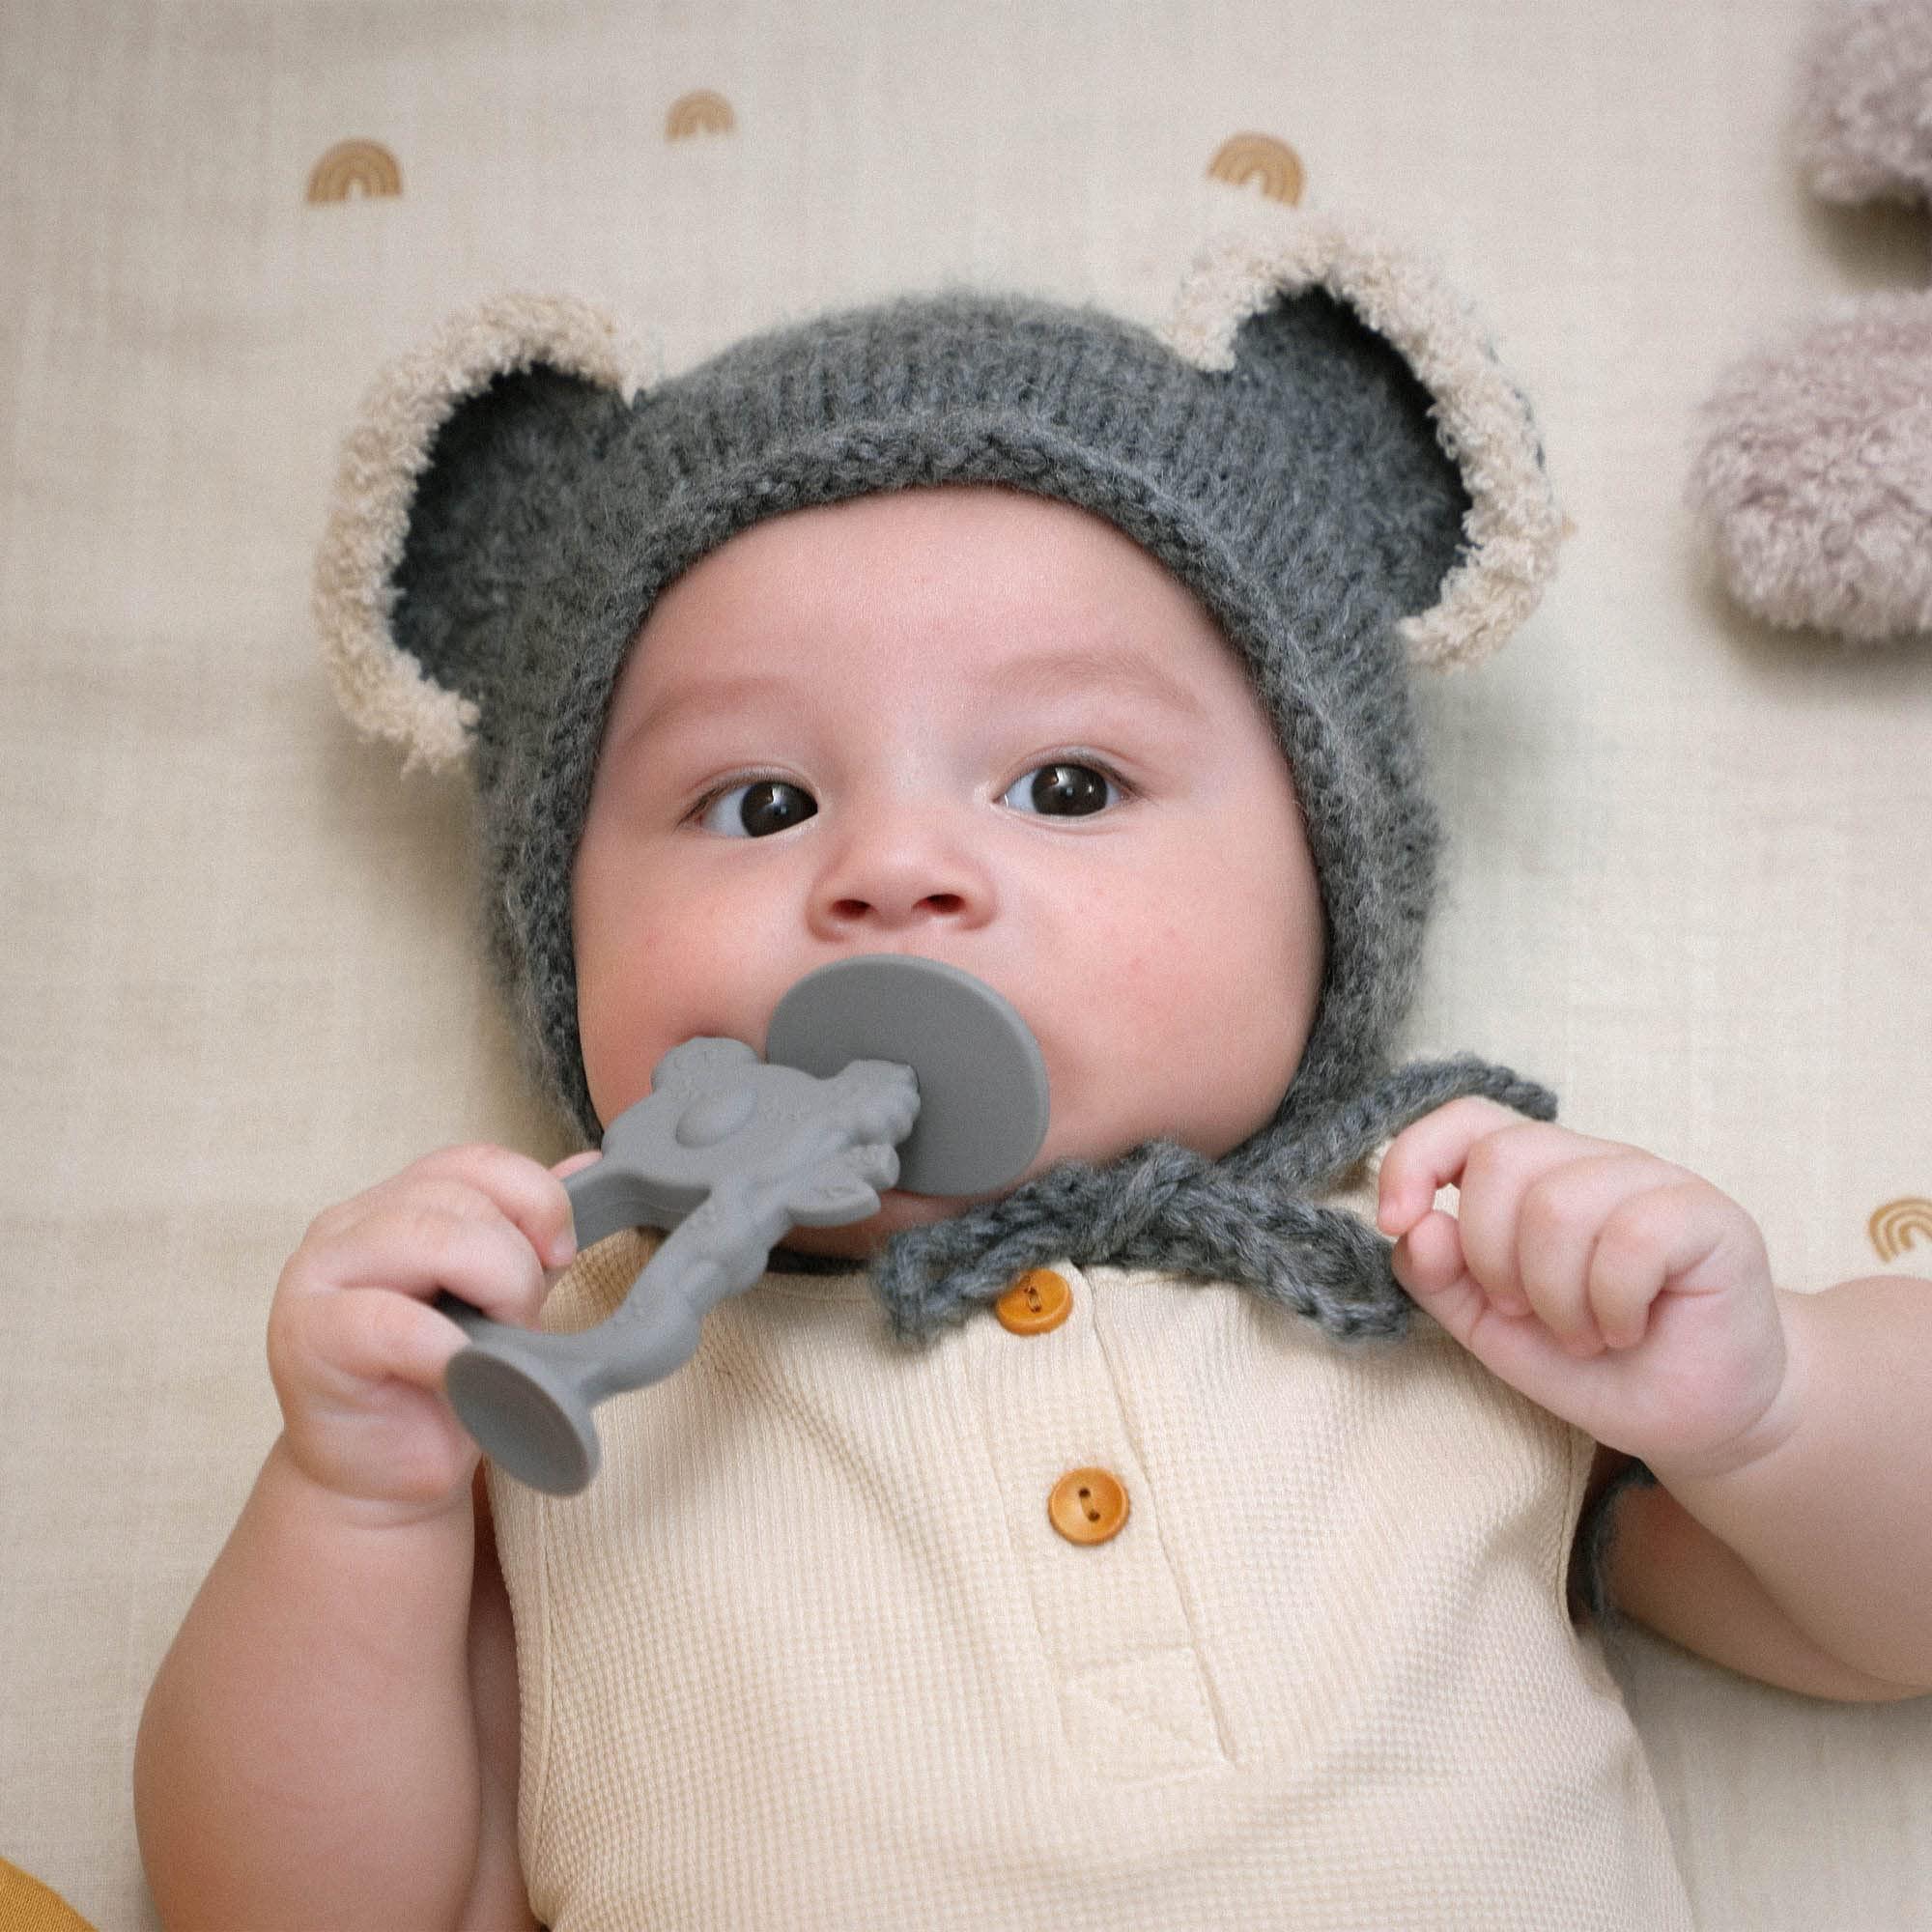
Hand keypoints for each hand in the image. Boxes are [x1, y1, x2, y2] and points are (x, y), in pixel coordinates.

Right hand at [267, 1144, 591, 1516]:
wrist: (382, 1479)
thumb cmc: (441, 1386)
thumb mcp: (496, 1301)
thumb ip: (529, 1237)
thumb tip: (589, 1165)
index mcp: (395, 1203)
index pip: (472, 1162)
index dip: (534, 1195)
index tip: (564, 1252)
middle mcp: (347, 1224)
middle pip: (457, 1197)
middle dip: (516, 1259)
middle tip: (523, 1322)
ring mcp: (316, 1274)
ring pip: (426, 1237)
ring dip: (490, 1288)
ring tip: (496, 1346)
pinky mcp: (305, 1335)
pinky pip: (388, 1320)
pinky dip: (445, 1345)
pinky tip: (463, 1372)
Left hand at [1377, 1099, 1792, 1477]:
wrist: (1700, 1417)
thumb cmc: (1596, 1365)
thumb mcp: (1492, 1330)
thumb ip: (1441, 1278)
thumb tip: (1413, 1226)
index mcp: (1534, 1176)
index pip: (1466, 1121)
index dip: (1416, 1158)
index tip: (1395, 1221)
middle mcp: (1591, 1162)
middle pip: (1502, 1159)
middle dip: (1492, 1255)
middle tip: (1525, 1314)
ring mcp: (1654, 1180)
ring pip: (1559, 1203)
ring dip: (1555, 1295)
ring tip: (1584, 1334)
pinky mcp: (1708, 1215)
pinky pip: (1632, 1237)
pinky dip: (1612, 1303)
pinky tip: (1627, 1329)